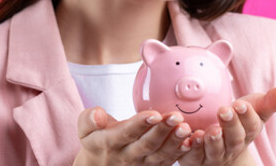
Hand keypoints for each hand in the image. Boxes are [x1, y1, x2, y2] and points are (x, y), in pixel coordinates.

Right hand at [73, 107, 195, 165]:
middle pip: (147, 145)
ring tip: (186, 127)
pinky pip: (167, 161)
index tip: (154, 114)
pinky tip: (190, 141)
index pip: (126, 133)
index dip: (140, 124)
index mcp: (109, 143)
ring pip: (160, 155)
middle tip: (176, 116)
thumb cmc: (96, 141)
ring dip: (174, 141)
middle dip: (162, 130)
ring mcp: (142, 164)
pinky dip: (179, 152)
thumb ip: (88, 119)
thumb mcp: (85, 130)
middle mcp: (127, 156)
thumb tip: (97, 114)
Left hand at [178, 87, 275, 165]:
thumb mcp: (253, 110)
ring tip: (210, 130)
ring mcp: (215, 154)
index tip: (241, 104)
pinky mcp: (196, 159)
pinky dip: (191, 148)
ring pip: (215, 150)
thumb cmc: (238, 123)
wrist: (219, 150)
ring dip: (213, 140)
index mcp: (248, 132)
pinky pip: (193, 156)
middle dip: (230, 125)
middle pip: (234, 139)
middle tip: (224, 110)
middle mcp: (233, 146)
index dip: (247, 116)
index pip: (251, 125)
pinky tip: (189, 138)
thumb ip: (268, 101)